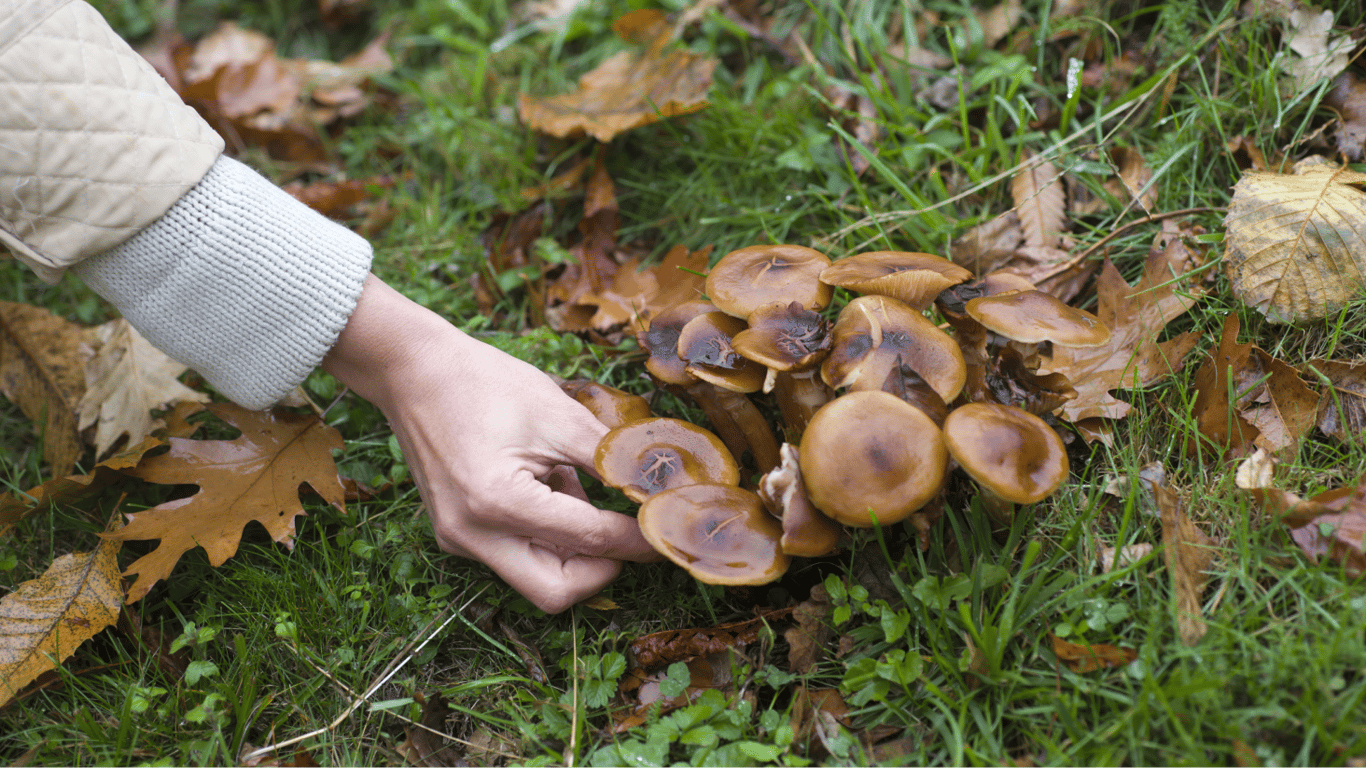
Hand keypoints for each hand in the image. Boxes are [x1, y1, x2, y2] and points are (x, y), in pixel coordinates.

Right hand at [321, 275, 658, 612]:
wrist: (413, 370)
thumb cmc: (485, 382)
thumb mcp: (559, 416)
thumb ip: (611, 460)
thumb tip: (659, 492)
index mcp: (498, 502)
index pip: (588, 539)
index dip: (637, 537)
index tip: (669, 529)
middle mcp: (472, 534)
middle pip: (556, 590)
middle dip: (602, 568)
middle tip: (631, 532)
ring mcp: (458, 540)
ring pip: (535, 578)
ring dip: (572, 550)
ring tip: (573, 486)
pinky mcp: (455, 535)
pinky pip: (513, 556)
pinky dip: (544, 536)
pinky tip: (545, 486)